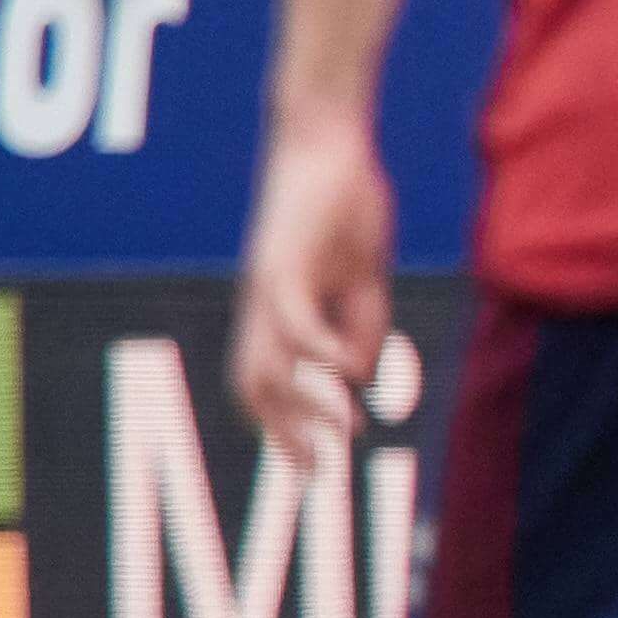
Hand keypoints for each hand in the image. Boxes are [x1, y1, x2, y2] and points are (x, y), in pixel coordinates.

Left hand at [233, 108, 390, 464]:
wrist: (326, 140)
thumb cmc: (344, 202)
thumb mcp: (363, 276)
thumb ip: (362, 324)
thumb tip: (356, 376)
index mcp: (277, 312)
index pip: (267, 385)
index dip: (287, 430)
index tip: (322, 466)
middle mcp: (261, 308)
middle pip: (254, 390)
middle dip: (285, 439)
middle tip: (320, 477)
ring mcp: (267, 288)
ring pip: (262, 367)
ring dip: (299, 409)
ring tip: (342, 435)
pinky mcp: (283, 264)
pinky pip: (291, 322)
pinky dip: (314, 354)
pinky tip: (344, 374)